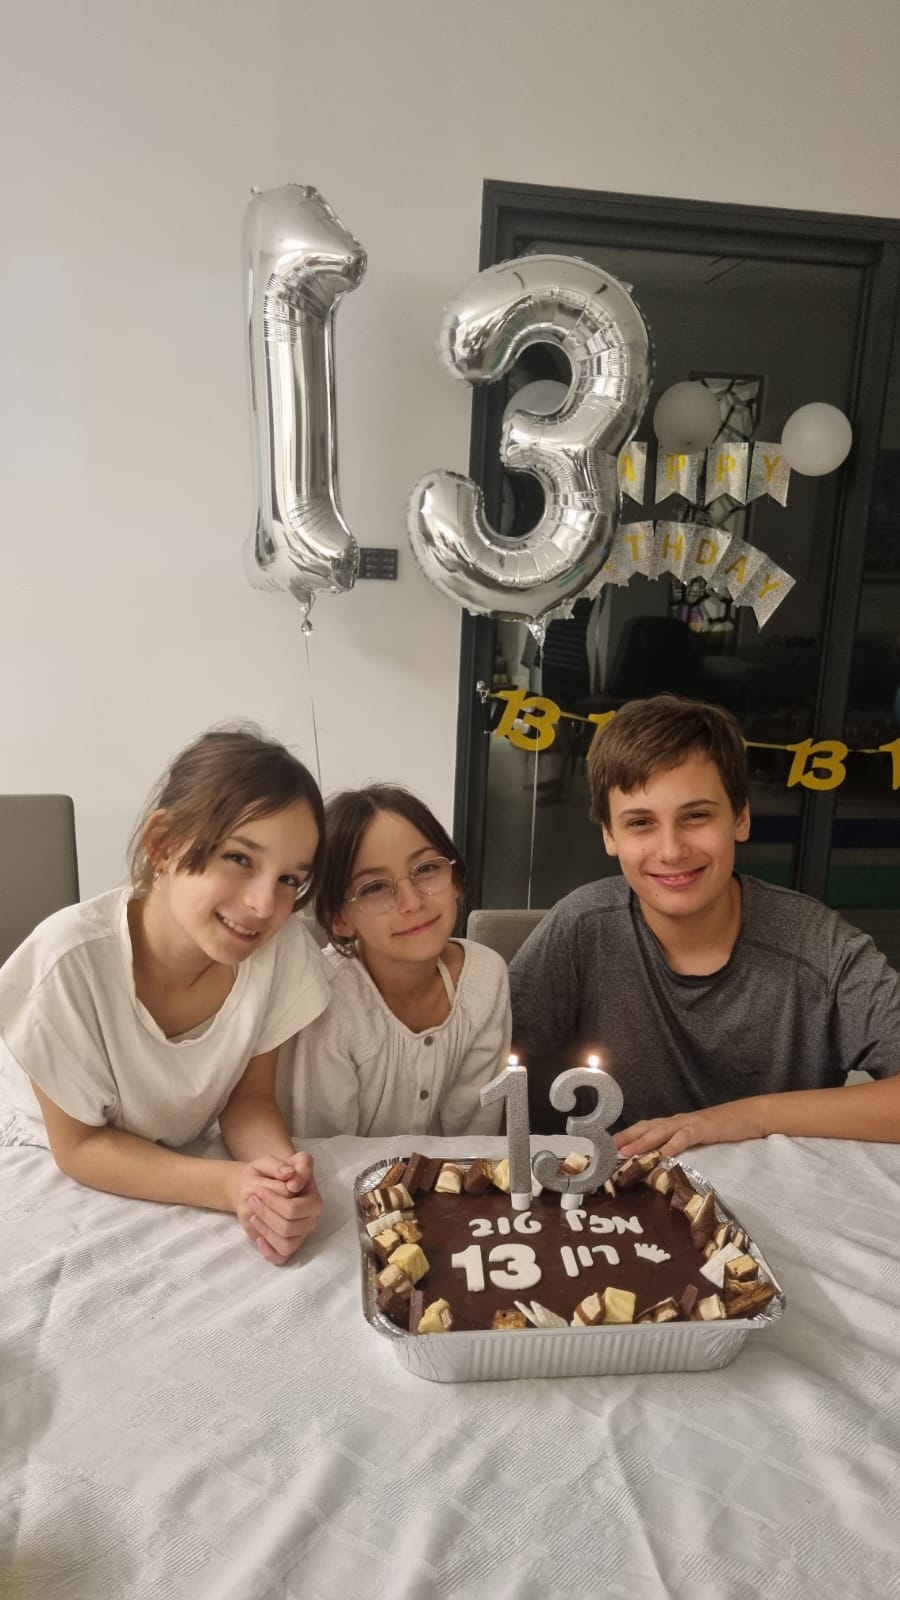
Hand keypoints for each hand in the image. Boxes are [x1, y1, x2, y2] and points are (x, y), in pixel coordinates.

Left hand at [231, 1151, 322, 1264]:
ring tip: (253, 1216)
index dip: (274, 1201)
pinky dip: (268, 1251)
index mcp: (314, 1202)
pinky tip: (258, 1237)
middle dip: (266, 1214)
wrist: (271, 1182)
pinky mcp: (290, 1246)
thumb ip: (300, 1164)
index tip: (259, 1190)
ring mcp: (301, 1236)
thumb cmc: (283, 1172)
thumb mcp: (294, 1159)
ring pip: (286, 1244)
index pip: (294, 1209)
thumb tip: (292, 1181)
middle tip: (252, 1200)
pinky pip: (282, 1258)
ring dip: (265, 1231)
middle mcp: (311, 1221)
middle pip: (288, 1228)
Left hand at [615, 1098, 766, 1159]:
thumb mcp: (698, 1141)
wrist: (750, 1116)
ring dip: (642, 1141)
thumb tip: (664, 1164)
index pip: (646, 1128)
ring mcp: (691, 1123)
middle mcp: (678, 1121)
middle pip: (647, 1127)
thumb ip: (682, 1149)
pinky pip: (686, 1136)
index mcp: (675, 1124)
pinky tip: (664, 1153)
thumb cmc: (724, 1130)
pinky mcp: (705, 1128)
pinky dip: (673, 1144)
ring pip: (661, 1130)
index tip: (609, 1146)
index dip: (627, 1135)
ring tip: (627, 1151)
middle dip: (627, 1137)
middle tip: (608, 1148)